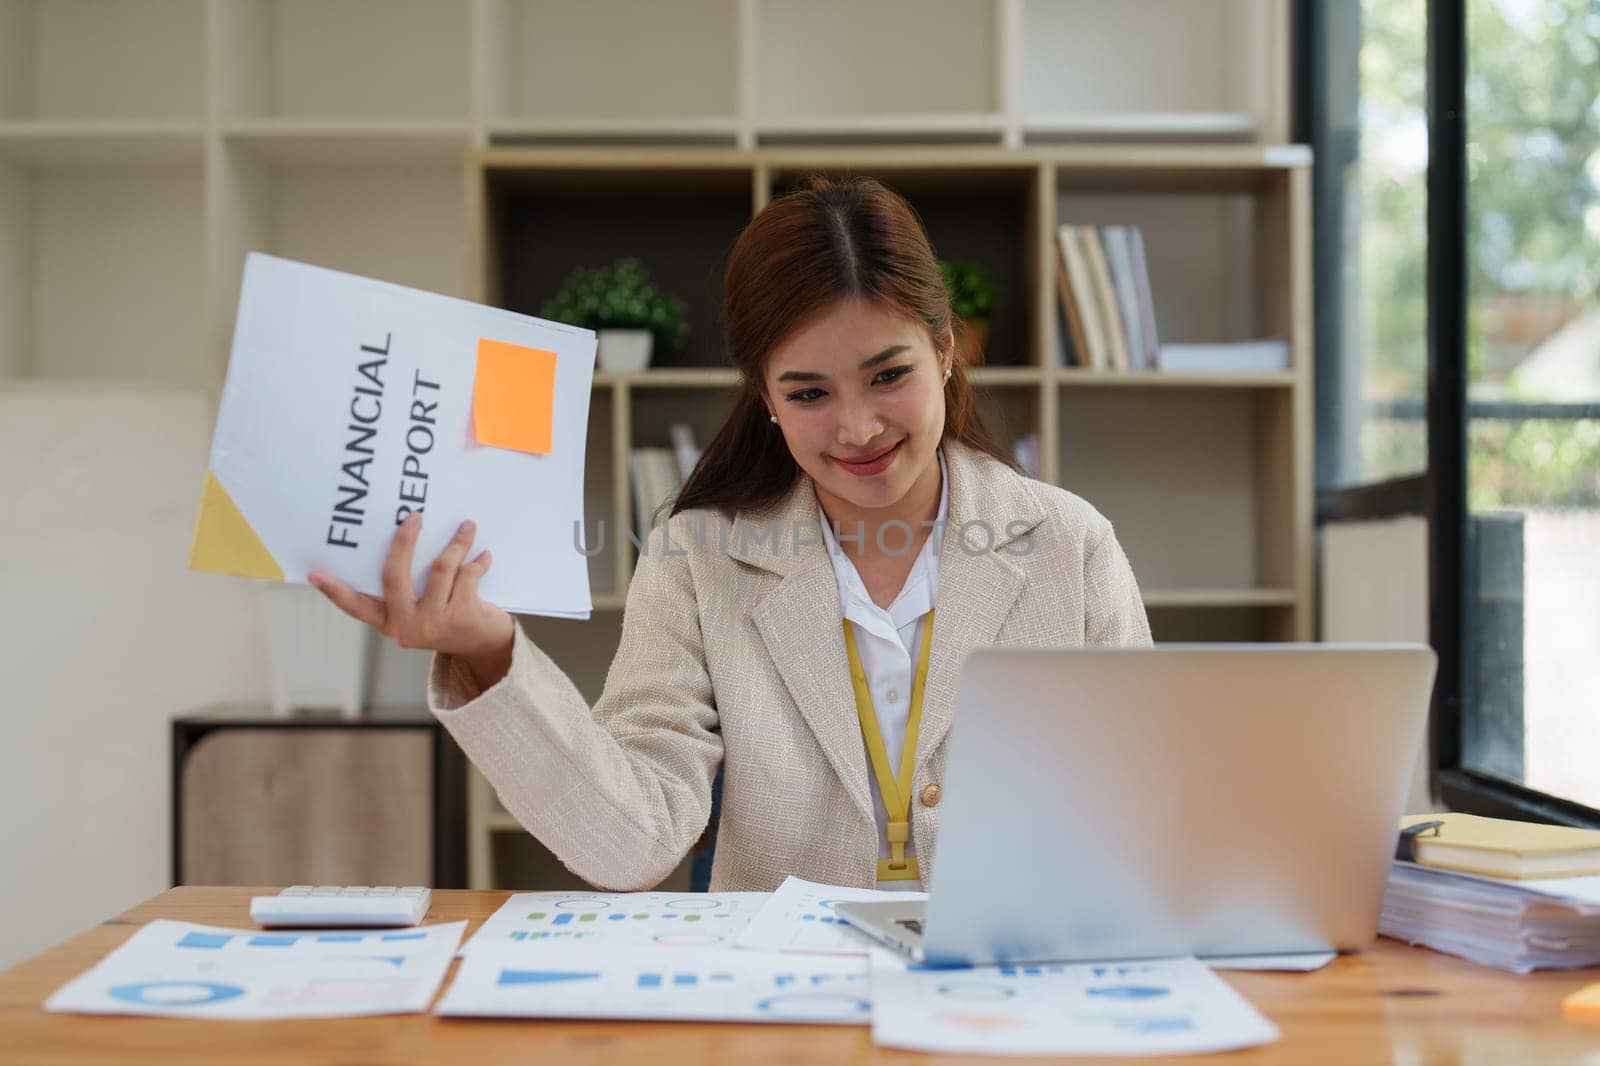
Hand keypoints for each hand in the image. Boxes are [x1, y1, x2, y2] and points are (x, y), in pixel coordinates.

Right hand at [308, 512, 515, 685]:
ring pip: (441, 569)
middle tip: (414, 516)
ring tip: (466, 526)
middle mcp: (408, 627)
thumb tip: (407, 539)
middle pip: (394, 576)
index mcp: (390, 623)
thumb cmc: (449, 617)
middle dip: (403, 541)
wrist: (486, 647)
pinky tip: (484, 555)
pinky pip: (467, 576)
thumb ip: (409, 586)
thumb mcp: (421, 608)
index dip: (335, 591)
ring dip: (456, 543)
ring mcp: (434, 624)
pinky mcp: (462, 618)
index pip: (356, 607)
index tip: (314, 574)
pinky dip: (477, 561)